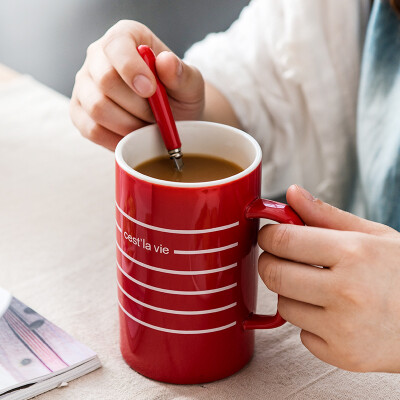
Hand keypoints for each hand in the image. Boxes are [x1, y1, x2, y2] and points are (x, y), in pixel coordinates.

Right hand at [70, 20, 204, 149]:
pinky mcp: (79, 112)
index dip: (132, 70)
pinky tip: (133, 139)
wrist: (170, 117)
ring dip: (129, 125)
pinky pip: (91, 130)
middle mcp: (98, 57)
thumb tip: (166, 62)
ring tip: (147, 126)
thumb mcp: (190, 84)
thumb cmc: (178, 95)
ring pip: (97, 108)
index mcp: (125, 37)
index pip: (117, 46)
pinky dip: (116, 139)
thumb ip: (182, 74)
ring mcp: (84, 85)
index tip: (151, 91)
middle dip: (137, 106)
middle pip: (105, 80)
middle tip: (156, 116)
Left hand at [258, 185, 399, 371]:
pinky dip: (310, 323)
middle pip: (274, 274)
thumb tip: (292, 193)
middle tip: (281, 259)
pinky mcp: (342, 355)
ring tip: (318, 288)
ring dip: (291, 294)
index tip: (271, 235)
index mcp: (354, 252)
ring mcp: (343, 327)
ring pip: (283, 305)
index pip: (283, 240)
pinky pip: (301, 334)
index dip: (269, 235)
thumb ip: (325, 215)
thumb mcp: (373, 236)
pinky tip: (334, 315)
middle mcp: (346, 291)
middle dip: (270, 263)